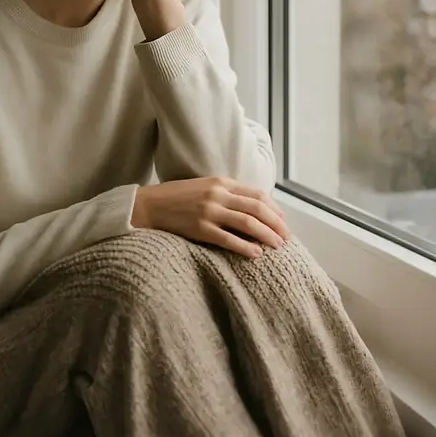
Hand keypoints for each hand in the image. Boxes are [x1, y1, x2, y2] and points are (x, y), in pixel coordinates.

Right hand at [130, 176, 289, 258]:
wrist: (149, 205)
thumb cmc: (178, 198)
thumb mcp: (205, 187)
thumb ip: (227, 194)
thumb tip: (252, 208)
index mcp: (221, 182)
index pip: (257, 195)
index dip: (275, 209)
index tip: (283, 221)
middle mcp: (218, 195)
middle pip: (258, 209)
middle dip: (276, 224)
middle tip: (286, 238)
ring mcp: (209, 211)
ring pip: (248, 223)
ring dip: (267, 235)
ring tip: (277, 246)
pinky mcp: (200, 229)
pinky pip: (229, 239)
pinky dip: (246, 247)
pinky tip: (257, 254)